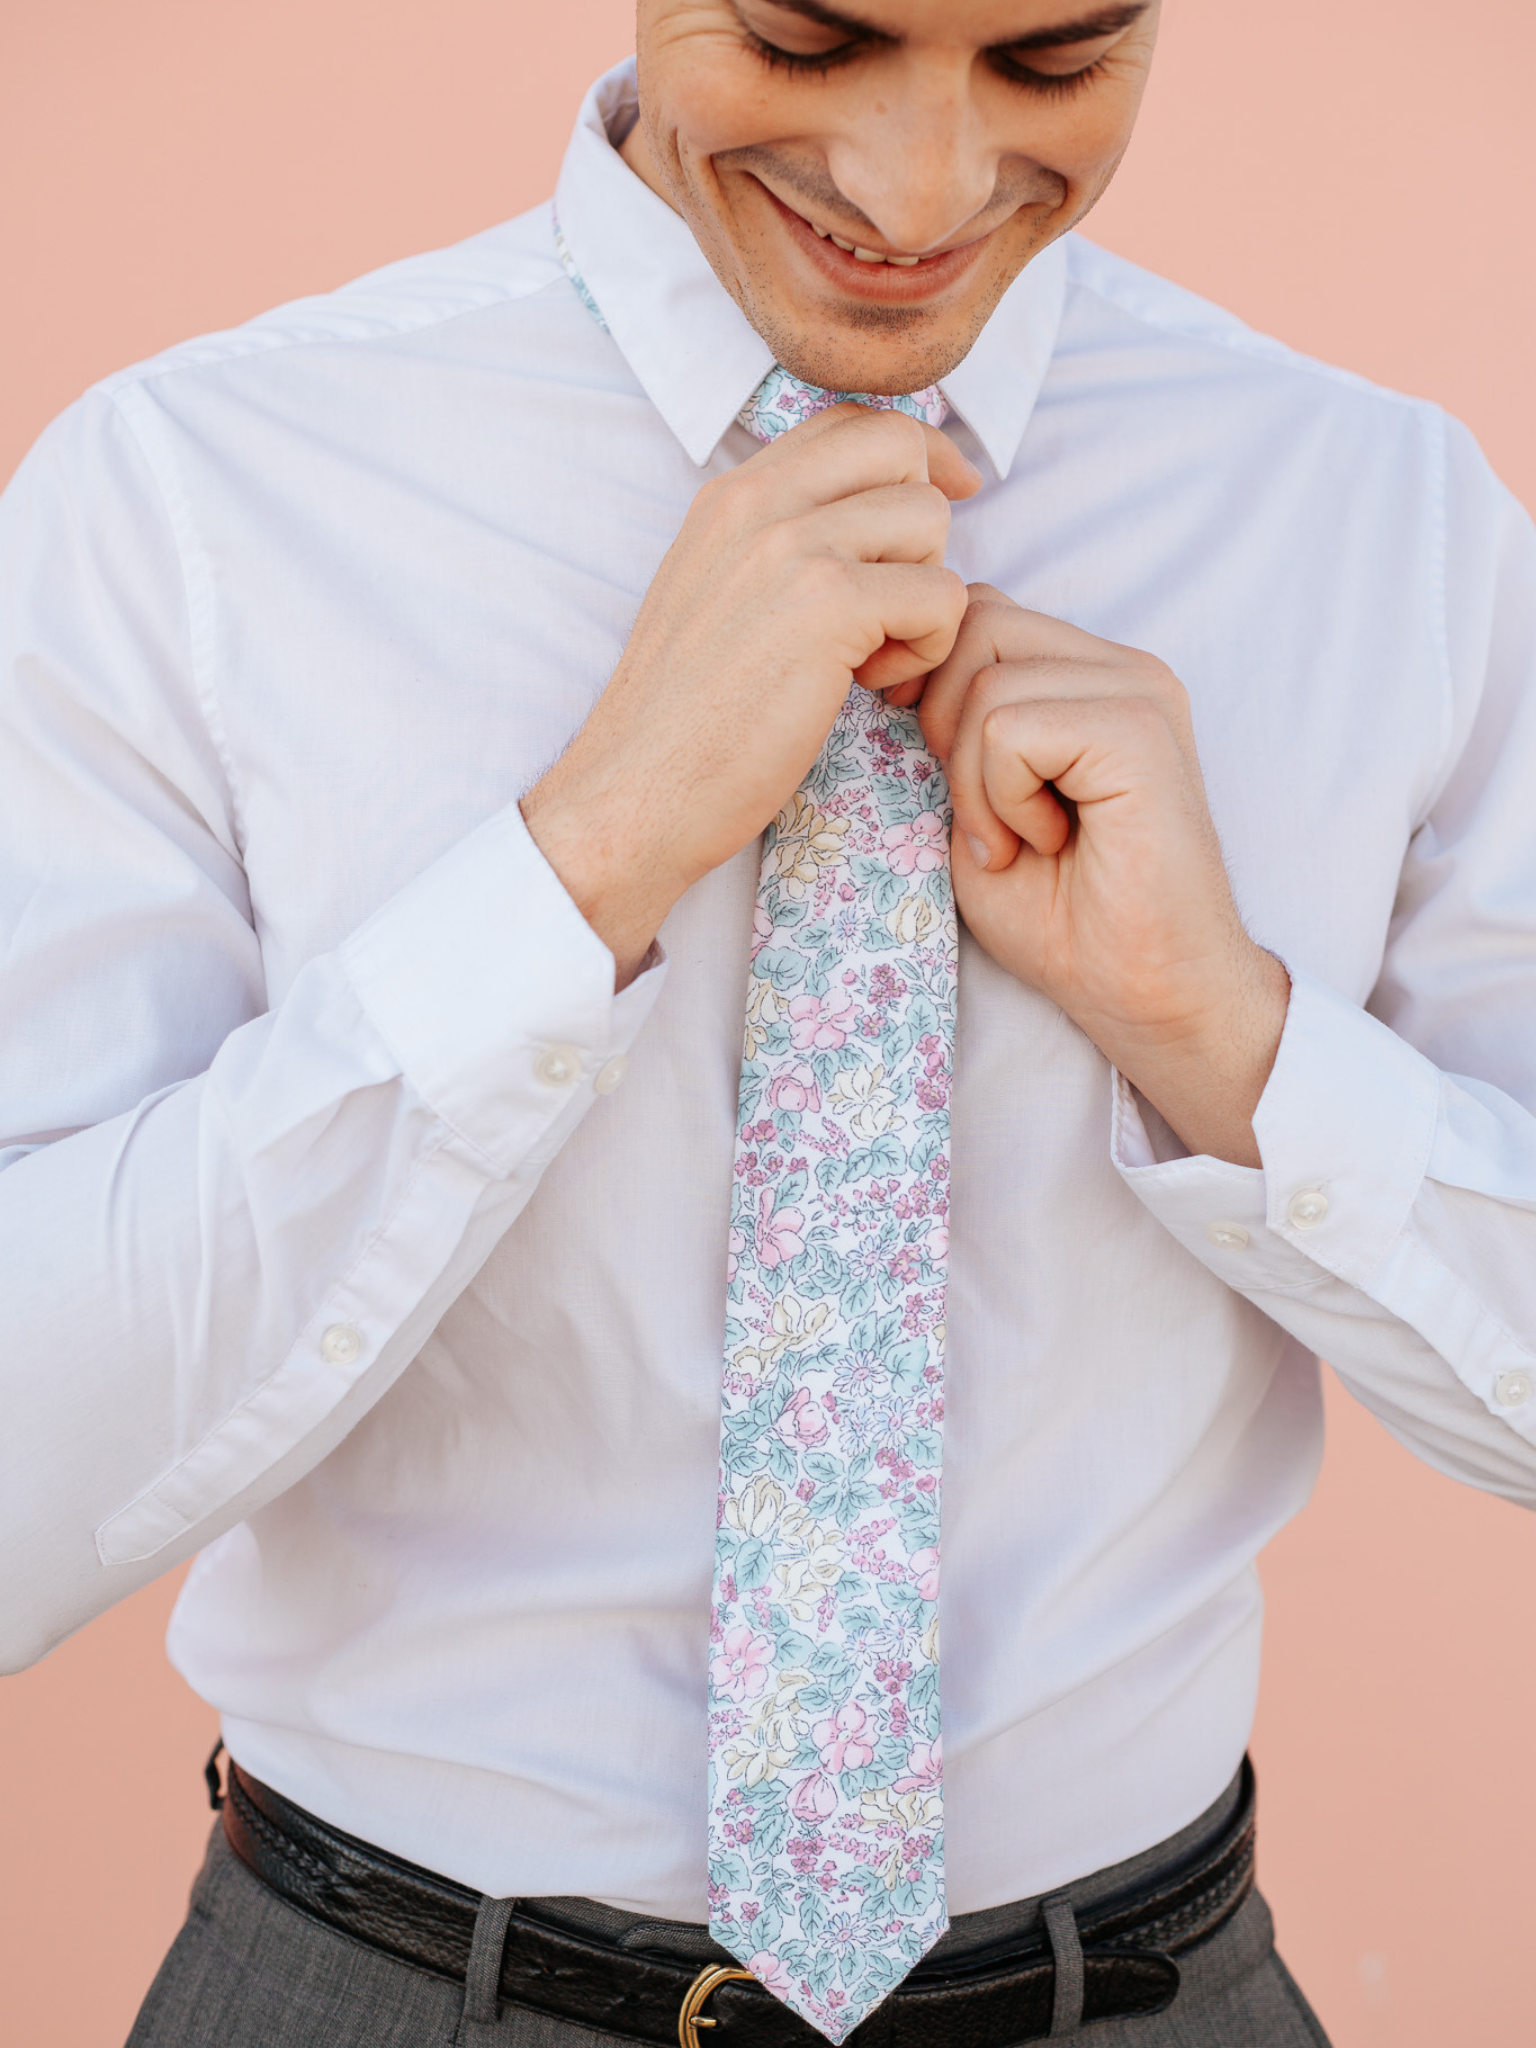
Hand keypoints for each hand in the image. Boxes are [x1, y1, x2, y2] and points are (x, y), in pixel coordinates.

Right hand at [521, 406, 978, 984]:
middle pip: (900, 445)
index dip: (912, 455)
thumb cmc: (683, 721)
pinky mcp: (829, 607)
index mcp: (728, 495)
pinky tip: (870, 686)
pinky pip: (942, 595)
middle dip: (924, 522)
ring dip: (924, 594)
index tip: (945, 500)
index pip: (848, 420)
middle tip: (894, 601)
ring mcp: (791, 548)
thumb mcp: (713, 595)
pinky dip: (927, 648)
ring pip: (929, 518)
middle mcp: (757, 503)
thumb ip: (774, 544)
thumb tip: (866, 518)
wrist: (635, 792)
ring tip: (871, 656)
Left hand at [920, 589, 1289, 1165]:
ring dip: (975, 781)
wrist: (1145, 991)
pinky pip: (1010, 728)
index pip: (977, 613)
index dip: (933, 687)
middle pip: (974, 623)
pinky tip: (1044, 843)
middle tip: (984, 818)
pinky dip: (1003, 797)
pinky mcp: (1138, 730)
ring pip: (984, 682)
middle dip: (945, 724)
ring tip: (1021, 840)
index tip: (945, 779)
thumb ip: (950, 732)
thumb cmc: (1063, 916)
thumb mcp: (977, 807)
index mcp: (1086, 674)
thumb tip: (891, 676)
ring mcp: (1136, 690)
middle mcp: (1119, 666)